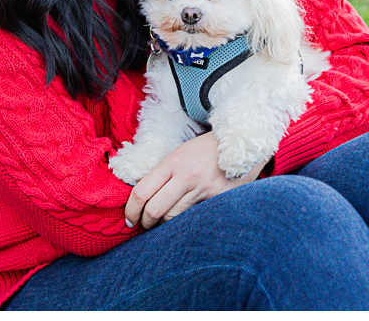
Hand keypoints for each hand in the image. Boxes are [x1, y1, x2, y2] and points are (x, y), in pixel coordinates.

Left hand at [123, 132, 267, 229]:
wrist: (240, 144)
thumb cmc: (205, 150)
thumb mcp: (179, 154)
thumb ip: (162, 174)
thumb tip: (143, 197)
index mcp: (171, 163)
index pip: (141, 191)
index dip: (131, 209)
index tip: (129, 219)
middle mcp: (186, 176)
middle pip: (155, 210)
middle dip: (145, 222)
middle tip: (143, 226)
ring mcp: (203, 189)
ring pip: (174, 217)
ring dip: (164, 225)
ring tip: (161, 224)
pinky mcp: (219, 199)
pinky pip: (195, 217)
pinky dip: (186, 222)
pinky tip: (184, 221)